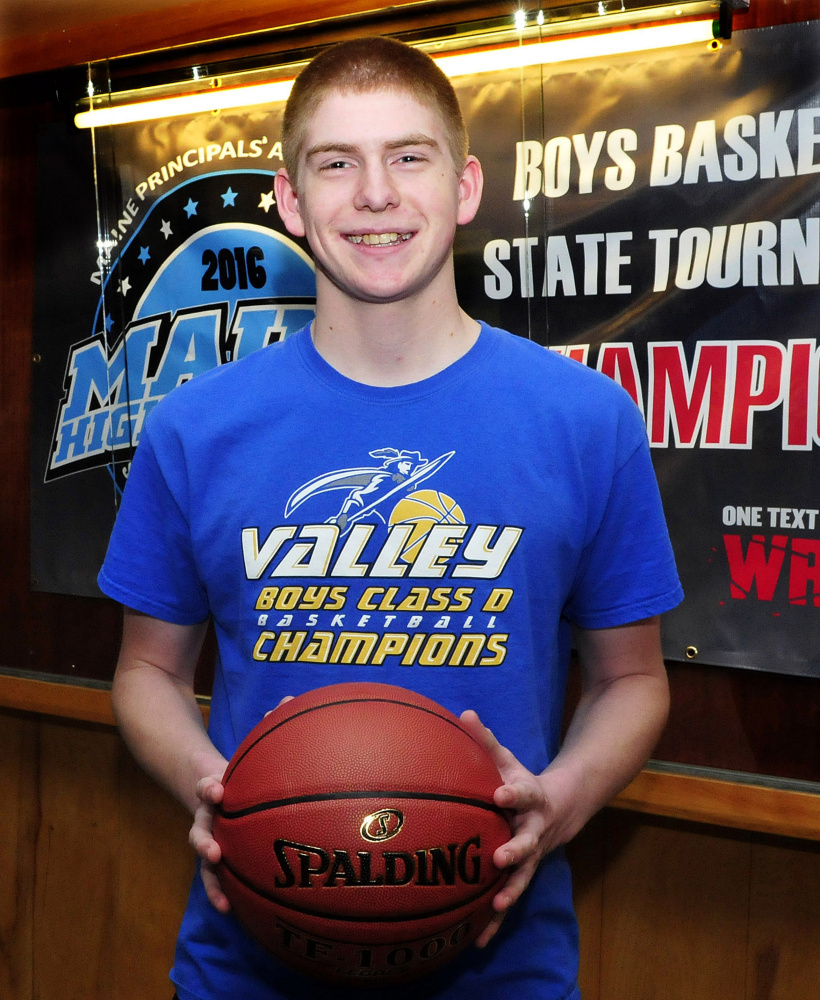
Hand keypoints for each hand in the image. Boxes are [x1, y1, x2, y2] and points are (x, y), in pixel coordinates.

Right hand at [192, 698, 294, 911]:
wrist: (201, 779)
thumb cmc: (237, 764)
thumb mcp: (248, 743)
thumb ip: (268, 722)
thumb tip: (293, 697)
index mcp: (212, 786)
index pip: (205, 785)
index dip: (208, 787)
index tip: (217, 789)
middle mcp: (206, 813)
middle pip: (199, 827)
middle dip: (204, 839)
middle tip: (214, 848)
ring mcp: (208, 833)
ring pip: (203, 857)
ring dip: (211, 875)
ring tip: (221, 896)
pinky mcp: (216, 851)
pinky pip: (215, 875)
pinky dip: (220, 891)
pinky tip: (230, 910)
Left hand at [460, 710, 561, 948]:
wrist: (560, 809)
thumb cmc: (522, 783)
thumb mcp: (509, 761)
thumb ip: (486, 741)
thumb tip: (463, 713)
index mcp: (529, 799)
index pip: (521, 793)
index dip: (511, 793)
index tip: (498, 792)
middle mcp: (533, 830)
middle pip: (526, 842)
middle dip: (515, 850)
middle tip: (500, 857)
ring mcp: (530, 856)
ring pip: (521, 877)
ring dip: (509, 891)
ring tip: (495, 906)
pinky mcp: (521, 875)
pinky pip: (507, 898)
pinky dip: (495, 921)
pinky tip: (478, 942)